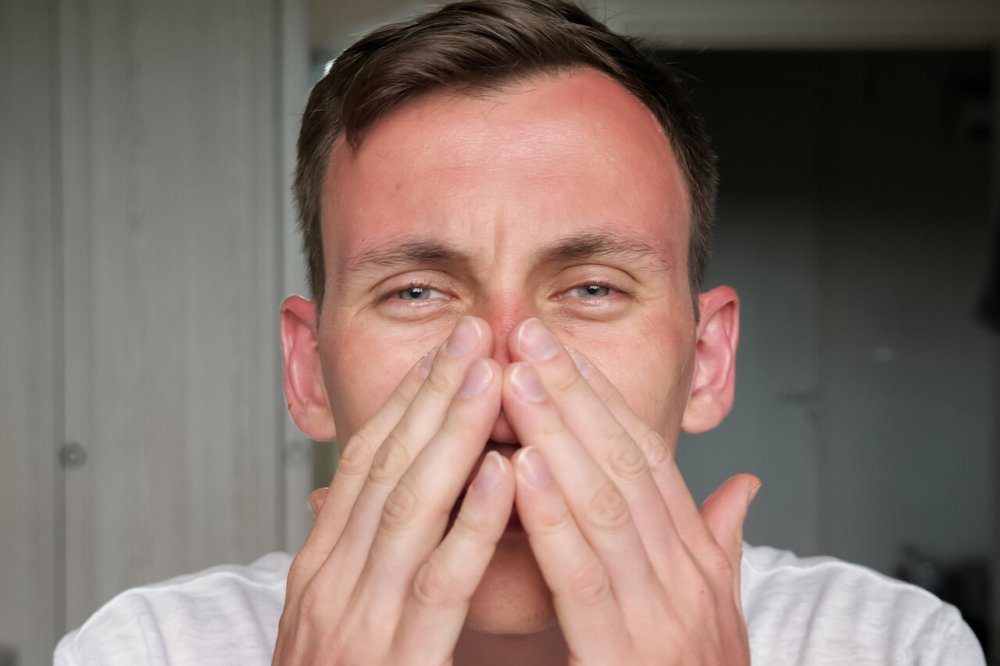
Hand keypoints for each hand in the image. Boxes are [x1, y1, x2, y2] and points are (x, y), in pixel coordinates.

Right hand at [273, 317, 514, 664]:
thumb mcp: (338, 618)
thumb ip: (365, 558)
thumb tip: (387, 498)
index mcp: (320, 568)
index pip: (366, 463)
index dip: (408, 401)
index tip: (447, 349)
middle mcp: (329, 581)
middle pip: (386, 467)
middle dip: (433, 394)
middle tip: (476, 331)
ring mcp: (354, 620)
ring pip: (408, 507)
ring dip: (453, 435)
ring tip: (493, 375)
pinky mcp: (391, 661)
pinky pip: (436, 584)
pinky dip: (469, 523)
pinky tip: (502, 475)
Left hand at [502, 318, 759, 664]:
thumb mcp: (716, 610)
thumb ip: (721, 545)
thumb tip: (745, 488)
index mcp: (696, 558)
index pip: (644, 457)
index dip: (601, 398)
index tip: (558, 348)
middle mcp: (686, 575)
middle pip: (622, 463)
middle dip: (572, 394)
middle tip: (526, 334)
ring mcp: (663, 615)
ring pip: (604, 504)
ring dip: (557, 435)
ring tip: (516, 379)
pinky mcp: (627, 656)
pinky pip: (585, 578)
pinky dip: (553, 519)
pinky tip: (521, 470)